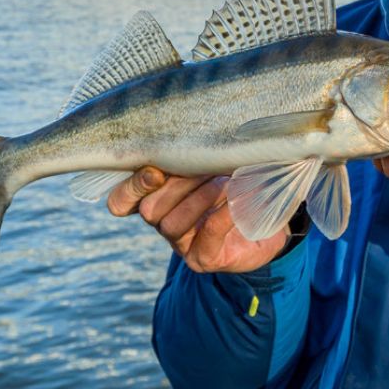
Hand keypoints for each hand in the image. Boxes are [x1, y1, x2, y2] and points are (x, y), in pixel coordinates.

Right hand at [107, 167, 288, 273]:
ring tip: (226, 182)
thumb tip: (197, 131)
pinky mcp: (204, 258)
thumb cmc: (235, 184)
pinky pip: (207, 235)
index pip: (121, 201)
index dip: (131, 188)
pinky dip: (222, 213)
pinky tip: (237, 197)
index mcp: (156, 197)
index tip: (155, 171)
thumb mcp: (214, 163)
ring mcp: (181, 244)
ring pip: (171, 224)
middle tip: (204, 166)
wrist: (267, 222)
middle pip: (147, 210)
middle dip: (175, 186)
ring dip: (200, 197)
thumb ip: (196, 152)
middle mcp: (162, 222)